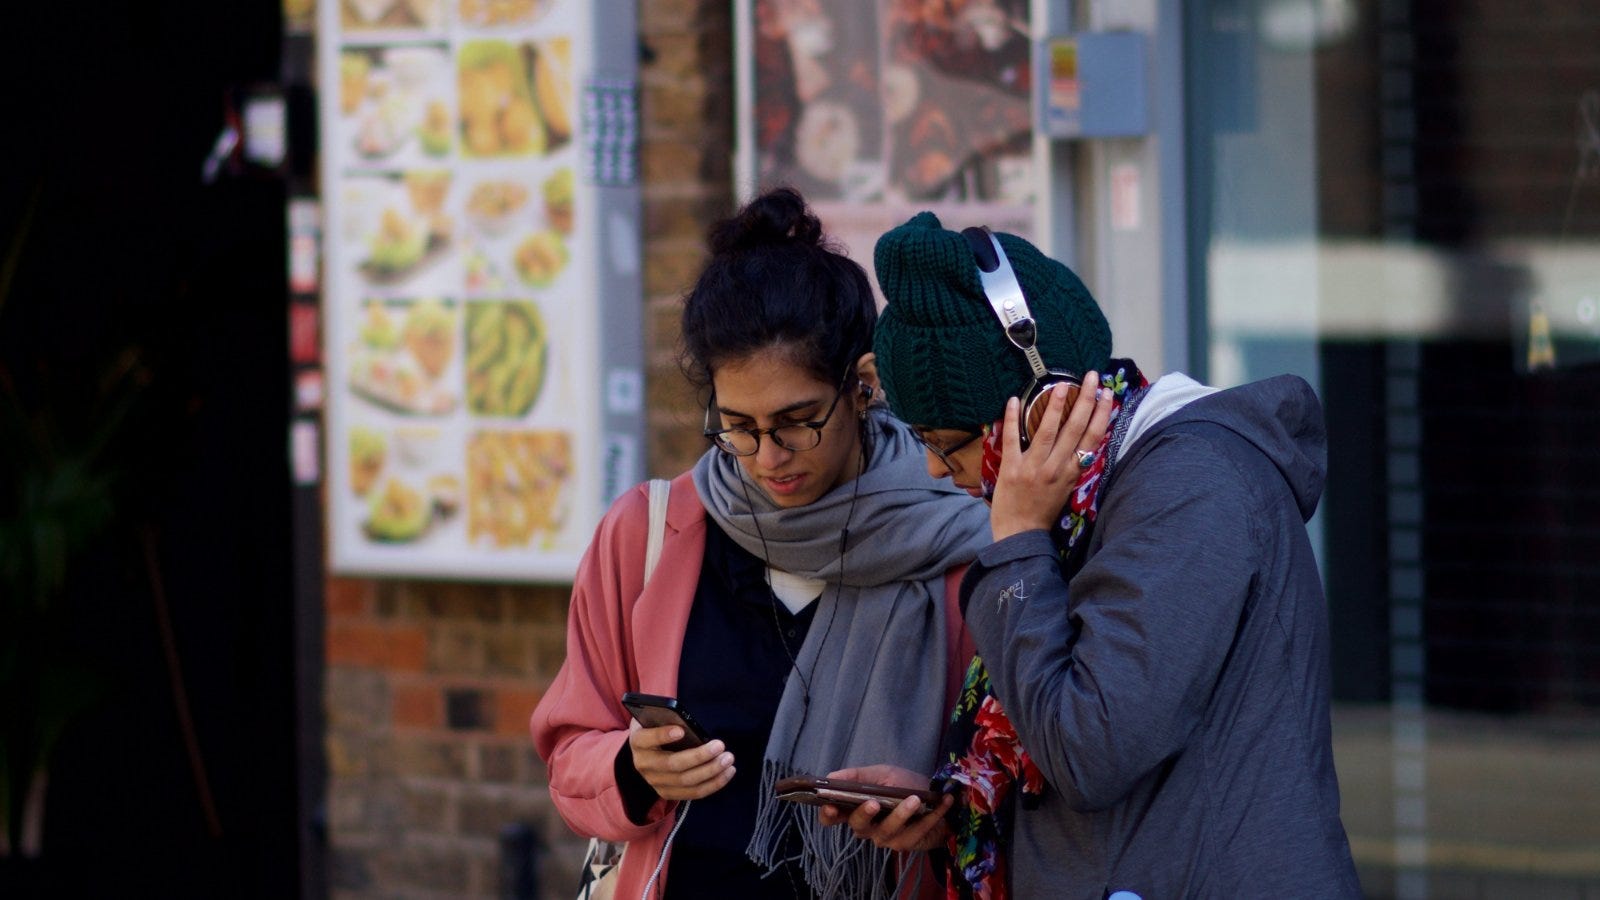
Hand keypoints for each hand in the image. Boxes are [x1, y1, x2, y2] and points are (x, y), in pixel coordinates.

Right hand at [627, 721, 734, 800]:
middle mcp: (643, 764)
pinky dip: (713, 784)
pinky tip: (728, 772)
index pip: (646, 739)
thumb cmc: (657, 727)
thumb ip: (668, 718)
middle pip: (672, 764)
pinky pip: (693, 793)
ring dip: (711, 771)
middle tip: (720, 745)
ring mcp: (654, 782)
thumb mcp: (657, 718)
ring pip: (685, 781)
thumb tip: (690, 724)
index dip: (662, 736)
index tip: (680, 731)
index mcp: (638, 741)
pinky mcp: (667, 793)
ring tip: (728, 759)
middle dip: (699, 756)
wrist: (646, 751)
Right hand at [816, 765, 952, 852]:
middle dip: (864, 815)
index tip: (831, 807)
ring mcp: (887, 838)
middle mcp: (868, 828)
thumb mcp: (882, 774)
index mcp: (856, 809)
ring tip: (915, 799)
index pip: (833, 818)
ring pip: (888, 831)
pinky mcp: (908, 843)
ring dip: (902, 815)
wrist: (936, 798)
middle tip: (873, 803)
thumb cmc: (904, 785)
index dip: (828, 815)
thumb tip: (830, 777)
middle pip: (858, 826)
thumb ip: (857, 776)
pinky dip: (930, 816)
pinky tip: (943, 802)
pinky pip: (916, 832)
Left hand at [990, 372, 1112, 541]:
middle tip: (1092, 377)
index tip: (1108, 394)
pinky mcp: (1011, 469)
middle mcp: (1056, 468)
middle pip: (1075, 429)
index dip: (1102, 414)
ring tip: (1062, 384)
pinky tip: (1012, 400)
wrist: (1020, 535)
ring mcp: (1033, 468)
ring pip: (1047, 431)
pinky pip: (1012, 440)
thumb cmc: (1043, 512)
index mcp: (1072, 473)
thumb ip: (1072, 465)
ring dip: (1055, 406)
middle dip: (1085, 400)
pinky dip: (1011, 419)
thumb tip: (1081, 438)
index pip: (1092, 438)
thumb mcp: (1066, 489)